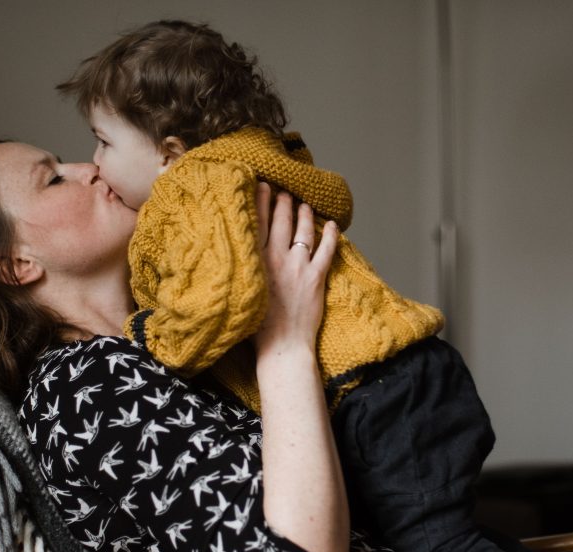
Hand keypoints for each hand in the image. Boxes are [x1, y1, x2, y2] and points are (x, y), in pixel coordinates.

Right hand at [253, 183, 337, 356]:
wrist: (282, 345)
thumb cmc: (257, 328)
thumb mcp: (242, 292)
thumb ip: (244, 270)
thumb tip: (240, 256)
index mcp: (255, 262)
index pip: (258, 224)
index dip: (261, 202)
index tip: (262, 186)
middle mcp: (276, 259)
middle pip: (281, 222)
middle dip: (283, 203)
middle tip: (284, 190)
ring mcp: (298, 267)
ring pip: (303, 231)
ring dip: (304, 215)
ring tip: (304, 204)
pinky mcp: (316, 277)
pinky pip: (326, 250)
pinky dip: (331, 236)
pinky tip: (332, 225)